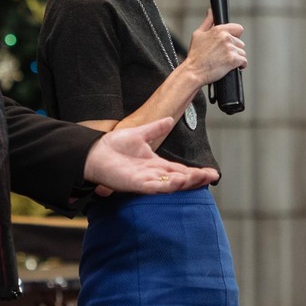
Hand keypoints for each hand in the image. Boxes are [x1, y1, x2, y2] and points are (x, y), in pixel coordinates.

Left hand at [82, 118, 219, 194]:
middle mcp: (152, 175)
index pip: (180, 169)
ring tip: (200, 178)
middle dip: (196, 178)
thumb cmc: (112, 146)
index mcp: (154, 164)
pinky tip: (178, 181)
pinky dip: (167, 185)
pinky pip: (154, 186)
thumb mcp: (139, 134)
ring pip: (170, 184)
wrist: (93, 152)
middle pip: (179, 179)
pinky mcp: (135, 184)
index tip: (212, 172)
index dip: (195, 171)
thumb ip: (155, 128)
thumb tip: (169, 119)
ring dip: (186, 182)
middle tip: (212, 177)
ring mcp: (145, 181)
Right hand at [184, 10, 246, 85]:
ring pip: (242, 52)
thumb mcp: (198, 34)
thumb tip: (210, 11)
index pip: (238, 29)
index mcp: (219, 30)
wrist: (193, 71)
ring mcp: (230, 49)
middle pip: (240, 42)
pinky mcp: (233, 60)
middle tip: (223, 54)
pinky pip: (244, 61)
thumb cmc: (195, 55)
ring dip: (236, 57)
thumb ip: (207, 21)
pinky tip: (232, 67)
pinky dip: (240, 65)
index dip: (235, 36)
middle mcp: (226, 38)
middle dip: (234, 48)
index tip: (230, 42)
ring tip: (225, 61)